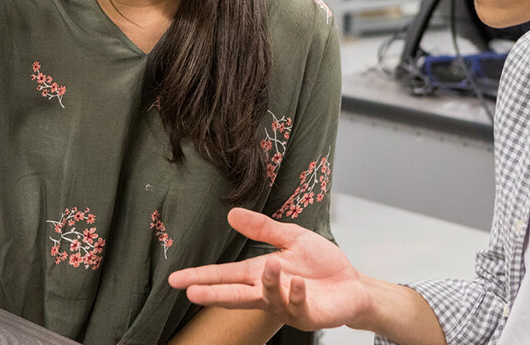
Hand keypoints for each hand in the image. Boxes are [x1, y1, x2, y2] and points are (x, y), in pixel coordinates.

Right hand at [168, 208, 371, 331]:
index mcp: (258, 274)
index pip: (224, 275)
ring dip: (268, 283)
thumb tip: (232, 214)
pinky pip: (296, 305)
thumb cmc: (320, 263)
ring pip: (267, 298)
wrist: (352, 285)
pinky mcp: (305, 315)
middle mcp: (267, 293)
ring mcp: (285, 306)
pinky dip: (294, 293)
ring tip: (271, 267)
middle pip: (234, 295)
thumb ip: (262, 228)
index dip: (200, 277)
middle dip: (212, 294)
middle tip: (191, 293)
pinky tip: (296, 283)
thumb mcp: (291, 237)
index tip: (177, 279)